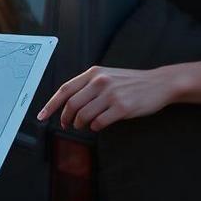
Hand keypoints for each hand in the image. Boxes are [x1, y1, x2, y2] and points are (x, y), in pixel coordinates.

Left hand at [36, 65, 176, 131]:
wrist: (158, 84)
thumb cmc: (131, 82)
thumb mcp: (108, 76)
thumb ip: (88, 85)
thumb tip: (67, 104)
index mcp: (94, 73)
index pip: (65, 89)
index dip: (51, 104)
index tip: (42, 116)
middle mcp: (100, 82)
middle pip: (72, 105)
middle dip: (65, 119)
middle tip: (67, 125)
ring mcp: (111, 95)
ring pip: (84, 116)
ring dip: (80, 125)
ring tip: (84, 126)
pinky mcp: (122, 108)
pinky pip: (99, 123)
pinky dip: (95, 127)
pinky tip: (99, 125)